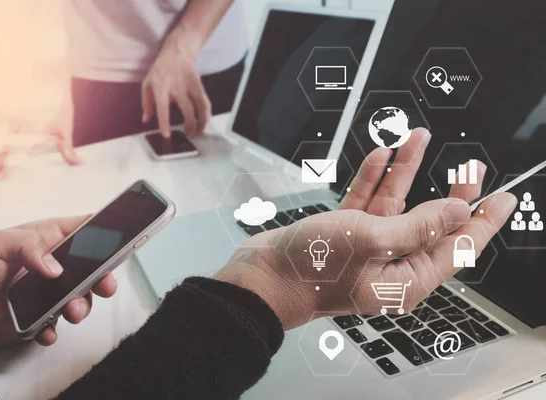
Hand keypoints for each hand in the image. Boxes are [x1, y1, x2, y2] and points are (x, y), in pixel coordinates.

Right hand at [0, 99, 81, 180]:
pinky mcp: (9, 115)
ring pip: (0, 140)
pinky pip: (0, 132)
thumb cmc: (58, 103)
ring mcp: (12, 118)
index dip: (10, 163)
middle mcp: (18, 124)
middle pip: (5, 147)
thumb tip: (79, 163)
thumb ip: (67, 148)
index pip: (18, 149)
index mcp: (33, 127)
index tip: (2, 176)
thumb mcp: (65, 126)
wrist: (47, 76)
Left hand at [0, 216, 115, 347]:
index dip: (103, 231)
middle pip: (92, 267)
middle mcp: (51, 266)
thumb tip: (55, 266)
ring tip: (71, 310)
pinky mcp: (39, 319)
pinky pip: (58, 325)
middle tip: (104, 284)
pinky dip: (56, 329)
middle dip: (103, 276)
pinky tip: (47, 328)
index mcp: (44, 240)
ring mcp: (48, 293)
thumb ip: (28, 245)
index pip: (81, 229)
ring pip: (81, 298)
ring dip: (82, 306)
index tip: (118, 238)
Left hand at [141, 36, 211, 138]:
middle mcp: (176, 87)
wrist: (177, 52)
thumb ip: (146, 103)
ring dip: (200, 122)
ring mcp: (189, 86)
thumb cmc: (161, 69)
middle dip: (189, 125)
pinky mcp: (199, 85)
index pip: (162, 107)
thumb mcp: (147, 83)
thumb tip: (146, 119)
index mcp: (160, 87)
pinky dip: (207, 114)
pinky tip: (204, 122)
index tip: (167, 135)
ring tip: (197, 132)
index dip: (164, 122)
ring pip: (199, 107)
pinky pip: (205, 102)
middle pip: (186, 109)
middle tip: (187, 135)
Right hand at [215, 129, 516, 328]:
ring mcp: (366, 249)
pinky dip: (374, 179)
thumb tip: (459, 210)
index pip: (458, 247)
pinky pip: (367, 204)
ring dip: (407, 172)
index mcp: (406, 280)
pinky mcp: (344, 236)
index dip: (484, 221)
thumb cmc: (312, 269)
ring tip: (418, 139)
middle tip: (470, 167)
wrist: (262, 277)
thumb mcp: (373, 241)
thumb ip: (420, 226)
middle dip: (450, 192)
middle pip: (431, 223)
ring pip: (397, 206)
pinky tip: (380, 157)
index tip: (505, 197)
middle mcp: (390, 266)